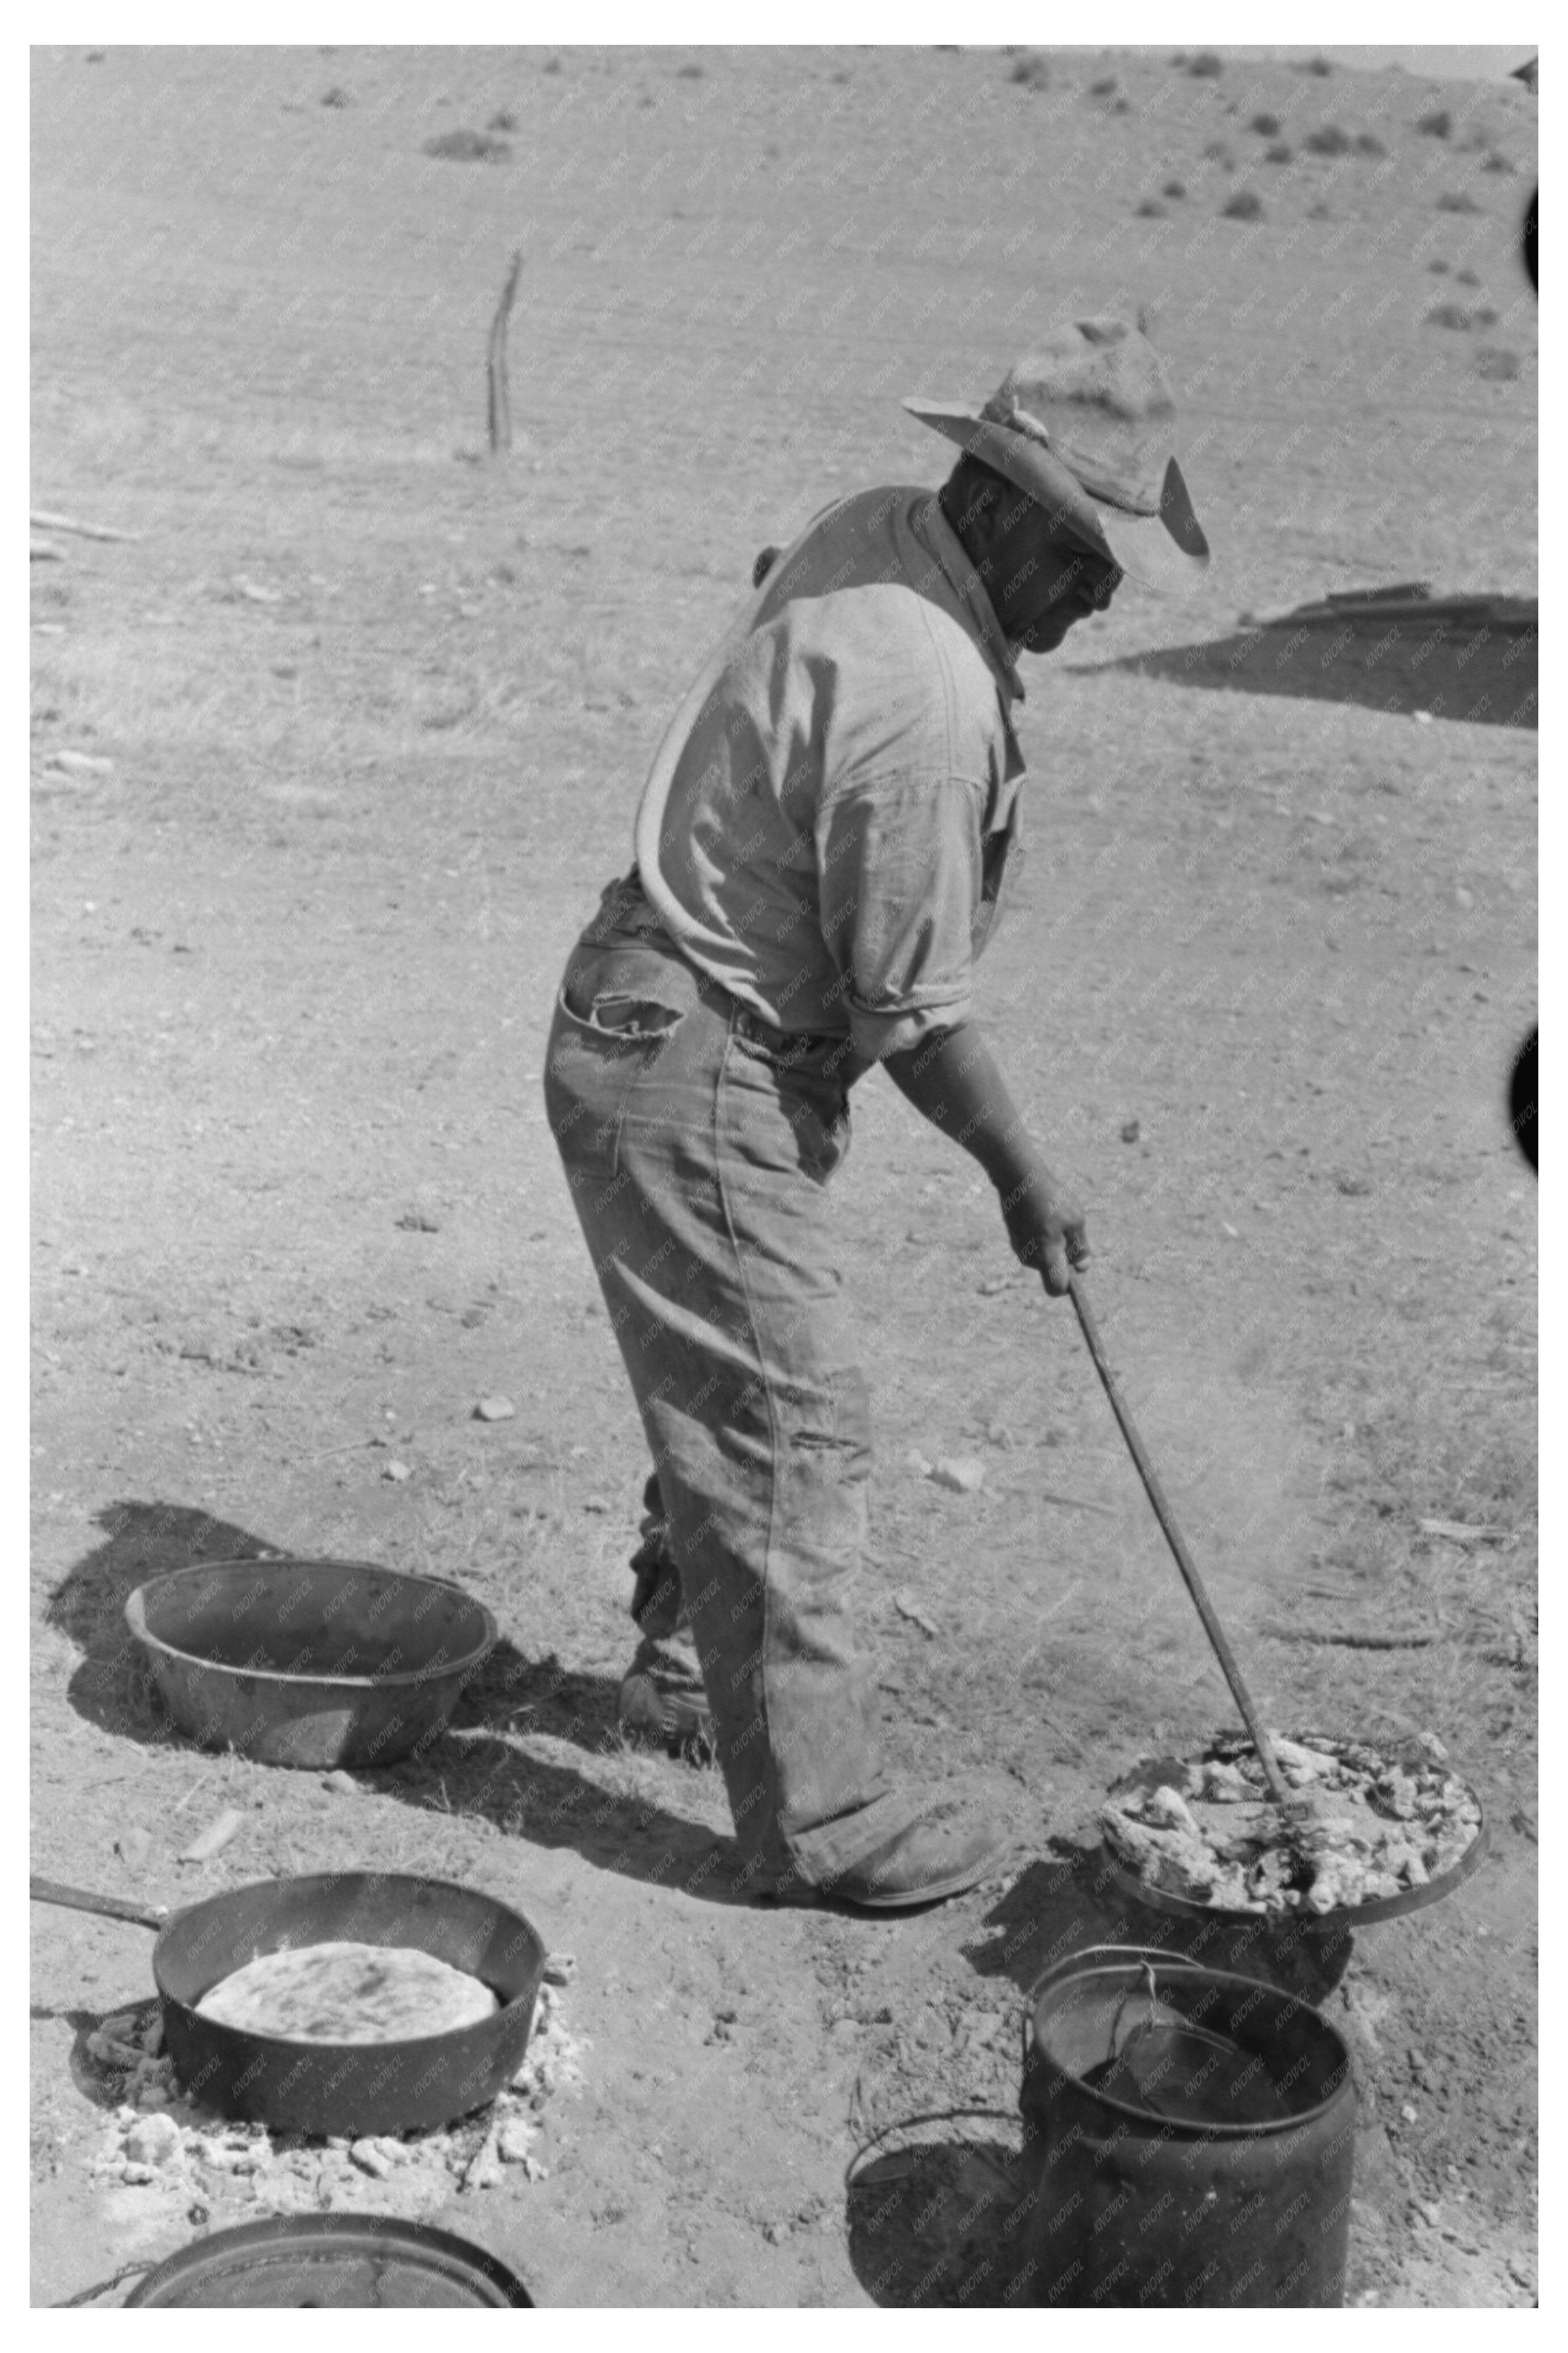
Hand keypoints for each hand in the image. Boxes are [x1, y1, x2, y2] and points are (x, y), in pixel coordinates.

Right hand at [1000, 1165, 1090, 1295]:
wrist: (1018, 1176)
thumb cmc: (1051, 1198)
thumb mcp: (1075, 1220)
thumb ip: (1080, 1248)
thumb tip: (1082, 1268)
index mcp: (1046, 1257)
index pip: (1056, 1289)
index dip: (1069, 1285)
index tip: (1076, 1268)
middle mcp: (1029, 1258)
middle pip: (1051, 1271)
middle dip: (1063, 1258)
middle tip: (1069, 1229)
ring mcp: (1019, 1248)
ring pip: (1043, 1257)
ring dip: (1054, 1244)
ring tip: (1054, 1217)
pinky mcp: (1014, 1237)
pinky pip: (1034, 1245)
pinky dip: (1042, 1236)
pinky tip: (1043, 1213)